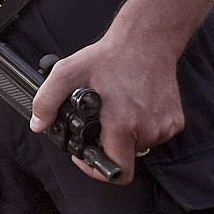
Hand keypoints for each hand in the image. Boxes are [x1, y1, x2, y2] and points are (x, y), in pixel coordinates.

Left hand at [29, 31, 184, 183]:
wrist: (147, 41)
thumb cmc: (109, 57)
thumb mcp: (67, 73)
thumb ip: (46, 101)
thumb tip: (38, 125)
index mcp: (123, 124)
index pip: (117, 172)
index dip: (96, 170)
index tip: (86, 156)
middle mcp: (148, 129)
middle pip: (123, 155)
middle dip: (107, 143)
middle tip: (98, 120)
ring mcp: (165, 126)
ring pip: (138, 145)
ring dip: (124, 133)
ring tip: (115, 108)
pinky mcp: (175, 121)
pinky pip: (153, 134)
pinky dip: (141, 125)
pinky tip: (132, 105)